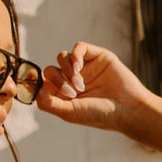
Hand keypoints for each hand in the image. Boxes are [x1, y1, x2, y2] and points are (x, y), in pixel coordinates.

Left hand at [37, 41, 161, 145]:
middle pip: (51, 70)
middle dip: (57, 80)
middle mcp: (72, 79)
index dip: (41, 84)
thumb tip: (34, 90)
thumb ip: (48, 103)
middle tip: (72, 92)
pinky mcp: (97, 56)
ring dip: (66, 69)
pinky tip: (79, 68)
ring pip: (62, 57)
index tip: (47, 91)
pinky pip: (79, 47)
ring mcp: (85, 67)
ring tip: (80, 85)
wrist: (127, 108)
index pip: (44, 82)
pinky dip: (75, 55)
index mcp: (64, 94)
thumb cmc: (99, 115)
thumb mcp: (69, 113)